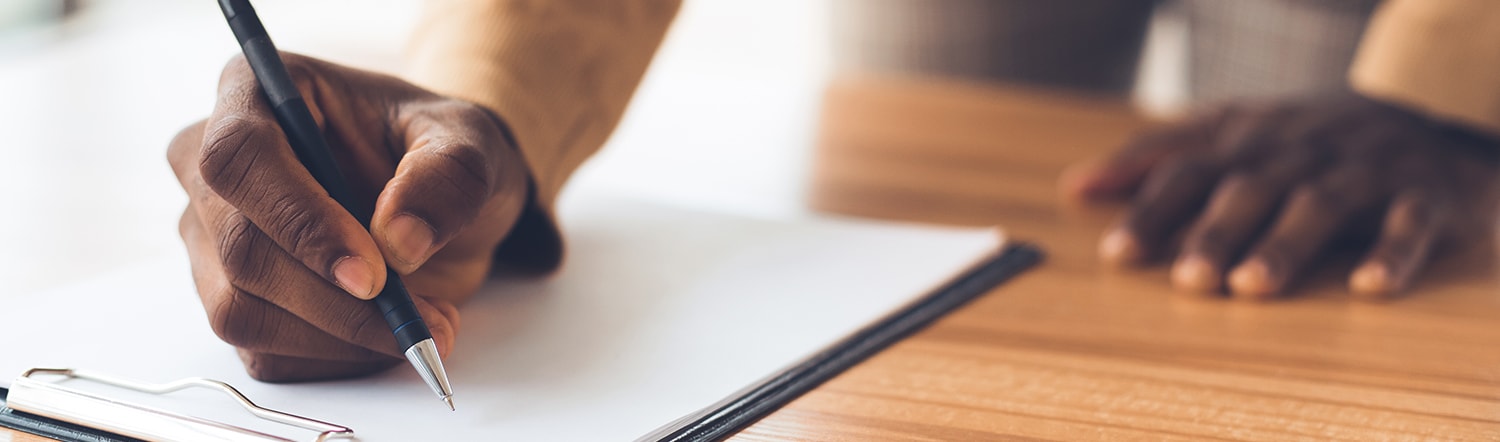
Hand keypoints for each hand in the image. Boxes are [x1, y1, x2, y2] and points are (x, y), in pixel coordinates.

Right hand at [167, 53, 530, 380]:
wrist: (442, 200)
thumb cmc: (440, 151)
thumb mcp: (471, 142)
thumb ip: (448, 175)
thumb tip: (400, 239)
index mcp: (257, 93)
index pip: (239, 157)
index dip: (299, 220)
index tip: (371, 272)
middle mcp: (215, 167)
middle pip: (239, 247)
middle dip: (336, 300)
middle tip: (424, 316)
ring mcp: (213, 238)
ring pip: (242, 311)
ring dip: (342, 337)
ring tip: (427, 322)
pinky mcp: (235, 298)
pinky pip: (263, 351)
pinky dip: (336, 358)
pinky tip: (390, 335)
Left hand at [1061, 96, 1499, 299]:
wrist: (1430, 118)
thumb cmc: (1308, 140)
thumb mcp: (1232, 133)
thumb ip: (1156, 156)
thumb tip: (1077, 185)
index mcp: (1249, 140)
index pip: (1188, 170)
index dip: (1150, 209)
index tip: (1116, 254)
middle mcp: (1299, 151)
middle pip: (1248, 188)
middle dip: (1215, 232)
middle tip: (1187, 281)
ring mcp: (1363, 169)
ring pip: (1319, 203)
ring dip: (1284, 244)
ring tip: (1251, 286)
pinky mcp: (1424, 193)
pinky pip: (1409, 220)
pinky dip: (1391, 251)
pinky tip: (1367, 286)